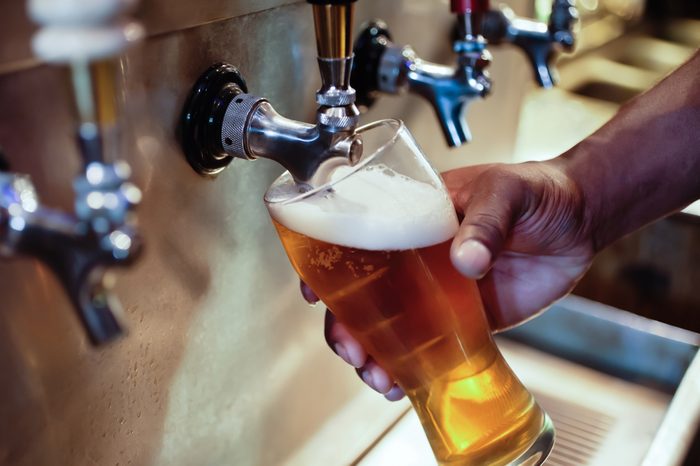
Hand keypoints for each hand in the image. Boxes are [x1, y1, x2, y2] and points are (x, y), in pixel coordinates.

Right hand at [304, 161, 595, 399]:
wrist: (579, 219)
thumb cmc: (535, 189)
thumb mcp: (506, 191)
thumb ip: (486, 221)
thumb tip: (465, 260)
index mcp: (411, 217)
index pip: (355, 241)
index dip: (327, 267)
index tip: (314, 290)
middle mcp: (415, 258)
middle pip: (363, 294)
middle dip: (345, 325)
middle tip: (350, 346)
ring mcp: (437, 292)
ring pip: (389, 326)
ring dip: (372, 352)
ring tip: (376, 375)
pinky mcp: (465, 320)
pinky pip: (429, 347)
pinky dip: (410, 367)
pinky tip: (401, 383)